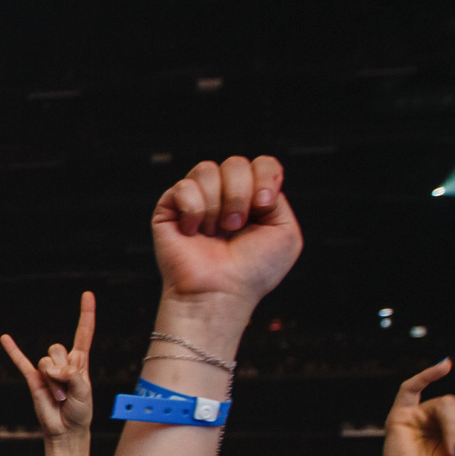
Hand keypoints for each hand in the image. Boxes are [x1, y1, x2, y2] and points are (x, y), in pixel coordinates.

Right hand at [3, 290, 97, 438]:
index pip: (84, 333)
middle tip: (68, 393)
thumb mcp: (85, 392)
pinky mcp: (33, 379)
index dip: (86, 314)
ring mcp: (47, 370)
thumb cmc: (80, 411)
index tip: (87, 294)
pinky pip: (21, 361)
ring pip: (45, 361)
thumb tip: (52, 368)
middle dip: (63, 371)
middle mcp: (63, 362)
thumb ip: (72, 375)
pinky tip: (5, 338)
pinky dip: (13, 350)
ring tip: (59, 398)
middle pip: (58, 349)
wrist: (66, 430)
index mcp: (80, 361)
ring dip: (53, 382)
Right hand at [151, 155, 302, 307]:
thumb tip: (252, 182)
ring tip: (214, 232)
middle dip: (239, 195)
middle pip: (236, 163)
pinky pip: (184, 186)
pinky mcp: (169, 208)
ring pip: (207, 169)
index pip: (261, 163)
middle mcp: (224, 196)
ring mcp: (196, 200)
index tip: (263, 206)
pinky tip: (193, 233)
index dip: (265, 177)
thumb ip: (278, 198)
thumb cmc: (252, 272)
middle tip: (235, 227)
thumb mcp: (285, 232)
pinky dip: (194, 211)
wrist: (220, 292)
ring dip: (216, 205)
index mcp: (252, 200)